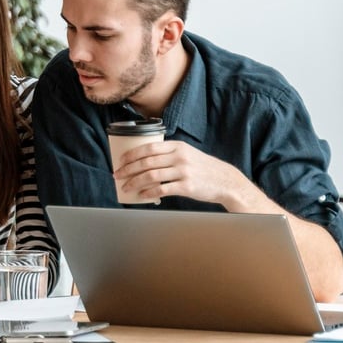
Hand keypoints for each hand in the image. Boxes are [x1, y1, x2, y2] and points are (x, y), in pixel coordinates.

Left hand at [115, 140, 252, 207]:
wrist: (225, 181)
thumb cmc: (203, 168)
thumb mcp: (187, 153)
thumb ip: (169, 153)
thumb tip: (143, 160)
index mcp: (177, 146)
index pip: (148, 147)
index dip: (131, 154)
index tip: (120, 160)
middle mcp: (180, 157)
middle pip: (146, 162)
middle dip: (128, 169)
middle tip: (117, 175)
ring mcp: (183, 172)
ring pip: (151, 176)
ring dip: (134, 182)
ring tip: (125, 187)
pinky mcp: (187, 186)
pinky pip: (162, 190)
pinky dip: (148, 193)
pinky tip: (141, 195)